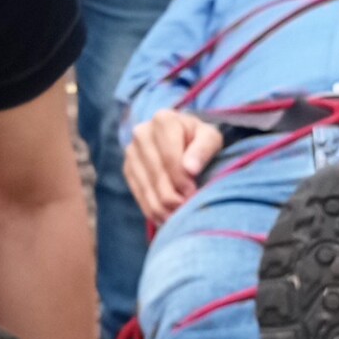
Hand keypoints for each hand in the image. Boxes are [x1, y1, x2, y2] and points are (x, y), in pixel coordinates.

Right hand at [124, 109, 223, 225]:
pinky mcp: (128, 168)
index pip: (169, 157)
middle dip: (173, 196)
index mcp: (163, 120)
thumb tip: (190, 169)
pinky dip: (152, 210)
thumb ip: (204, 149)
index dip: (181, 179)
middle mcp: (142, 133)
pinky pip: (138, 194)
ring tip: (178, 217)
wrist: (182, 138)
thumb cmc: (200, 139)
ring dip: (162, 208)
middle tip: (187, 209)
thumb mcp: (210, 138)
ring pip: (146, 188)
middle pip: (156, 174)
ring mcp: (131, 151)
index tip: (193, 193)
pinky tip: (165, 218)